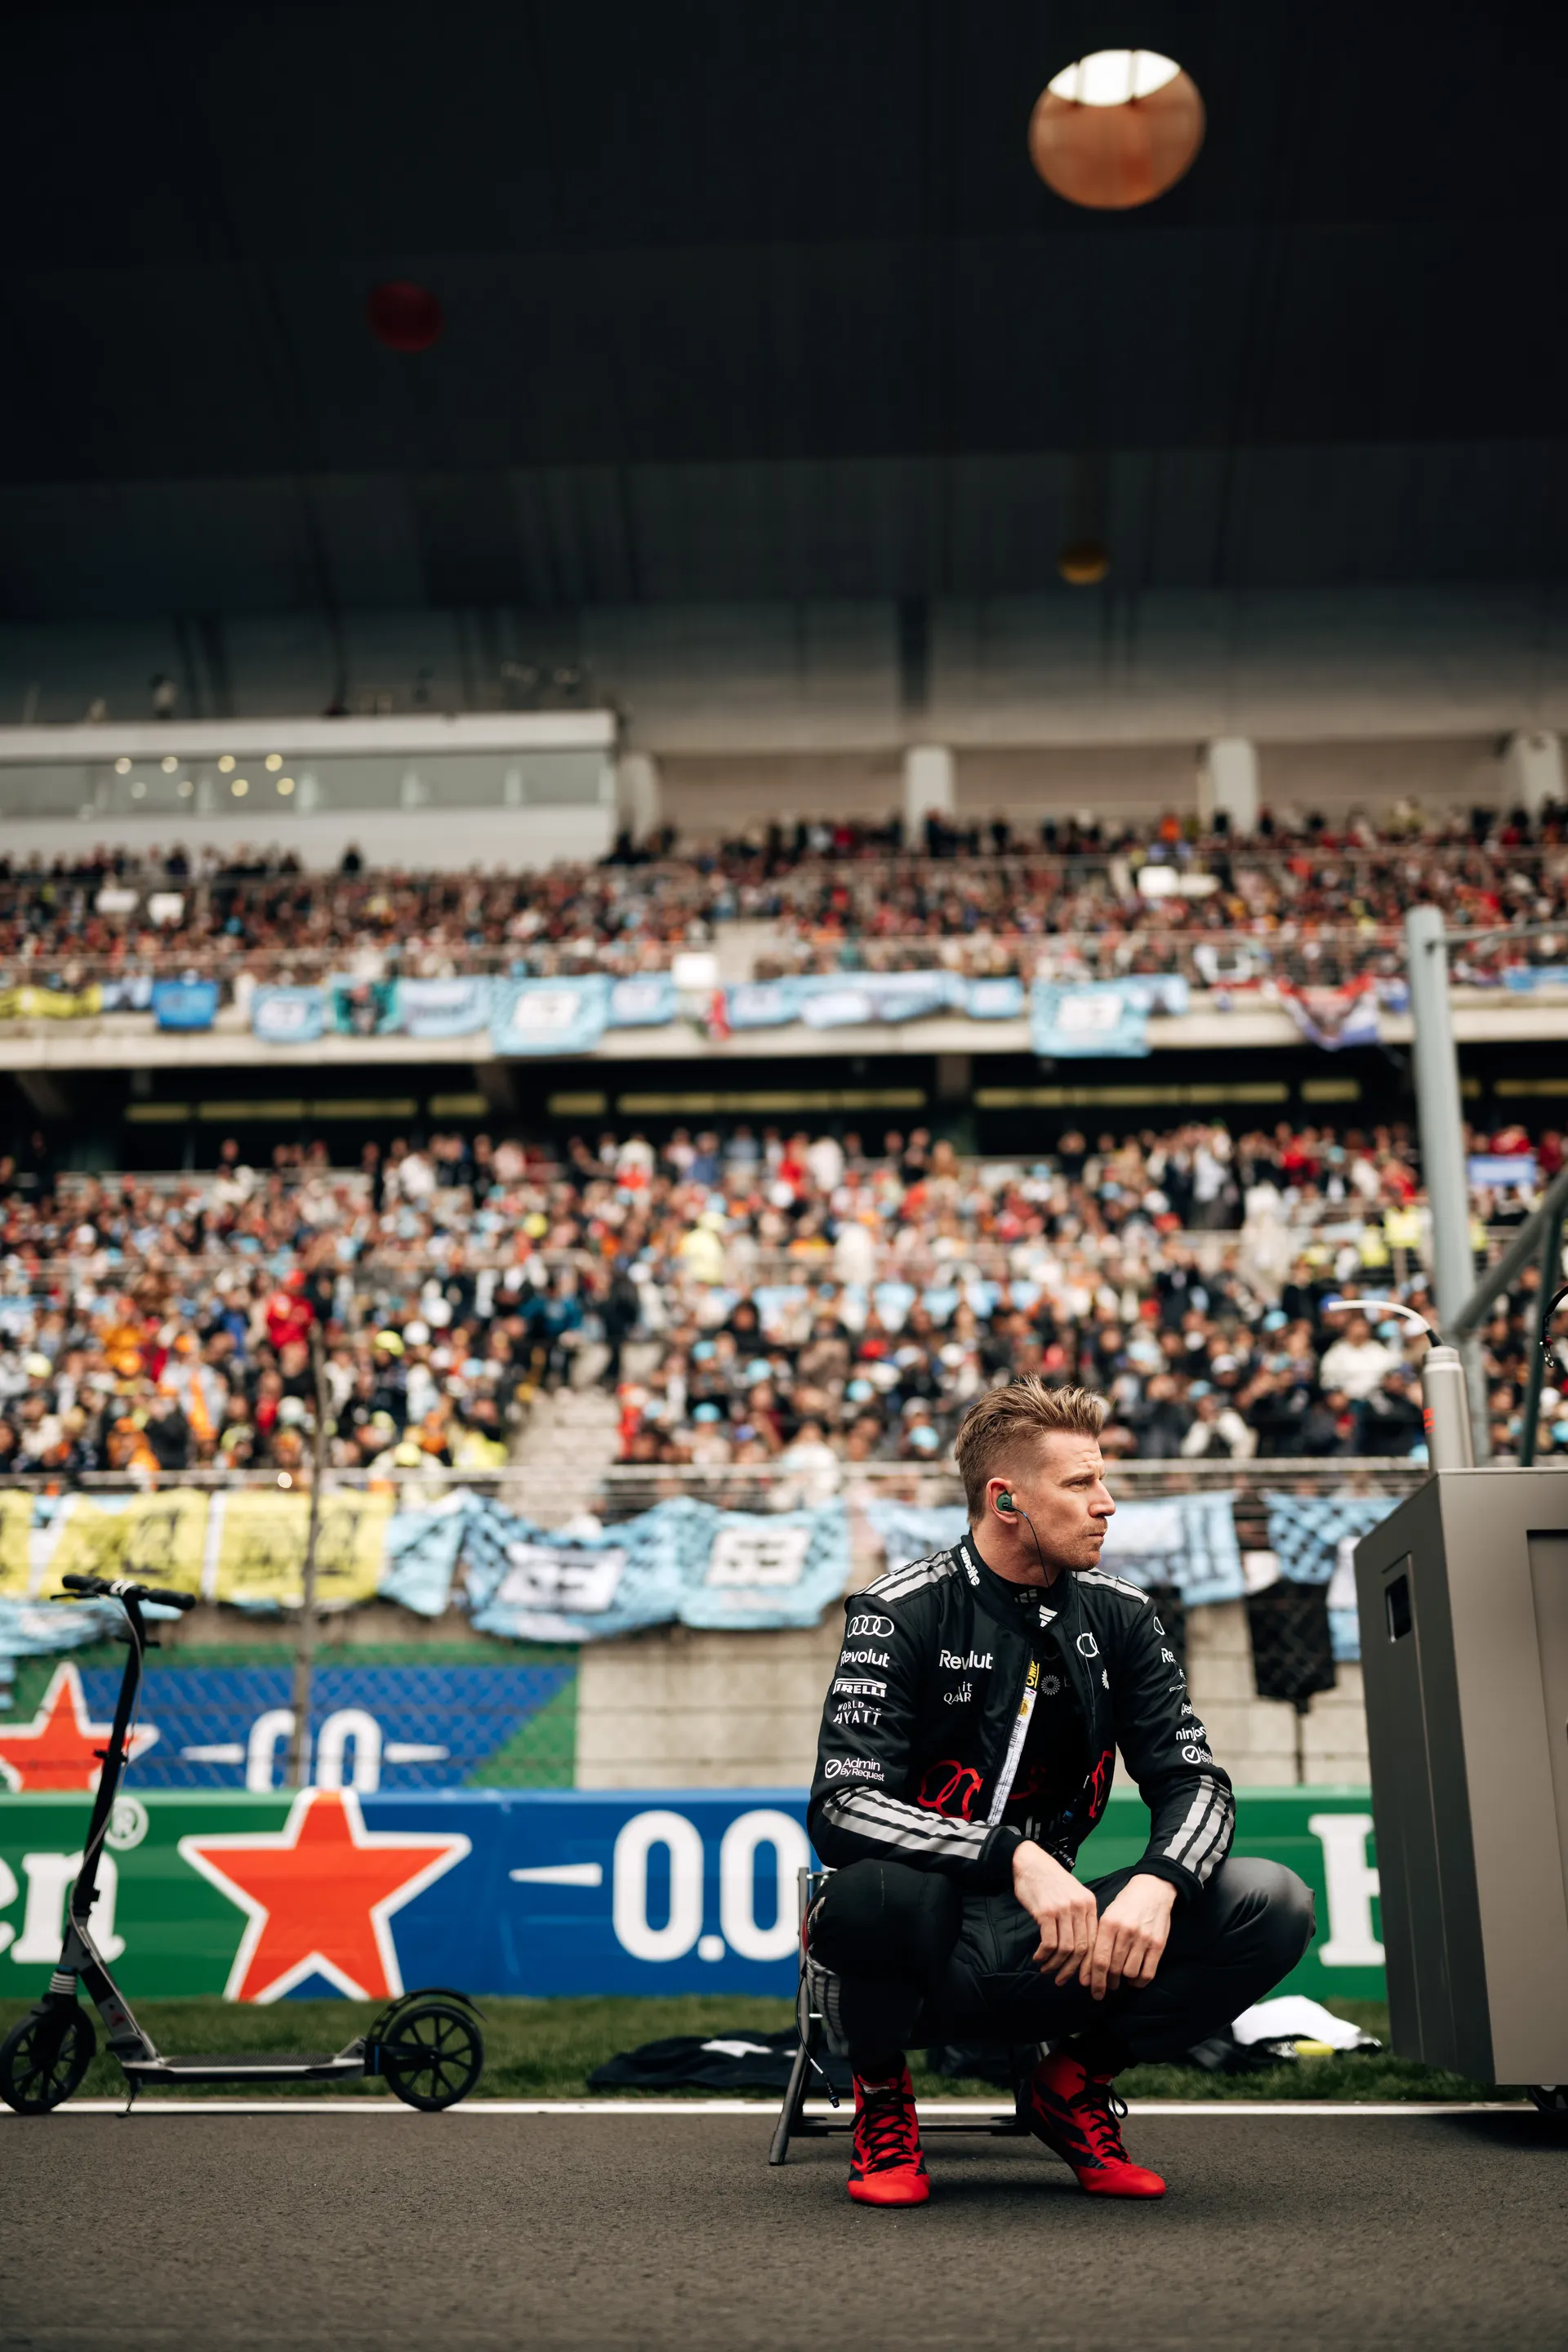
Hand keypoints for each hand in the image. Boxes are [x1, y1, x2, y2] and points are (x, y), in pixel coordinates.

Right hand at [1012, 1841, 1098, 1985]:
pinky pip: (1049, 1943)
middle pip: (1082, 1948)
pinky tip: (1038, 1958)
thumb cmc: (1049, 1880)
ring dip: (1055, 1964)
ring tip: (1046, 1969)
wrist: (1029, 1861)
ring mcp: (1063, 1909)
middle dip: (1072, 1970)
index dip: (1089, 1964)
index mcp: (1089, 1904)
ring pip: (1066, 1948)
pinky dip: (1044, 1955)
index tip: (1083, 1978)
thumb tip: (1081, 1948)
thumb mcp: (1072, 1894)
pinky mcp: (1046, 1912)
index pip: (1095, 1941)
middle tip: (1062, 1980)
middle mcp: (1080, 1907)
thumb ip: (1079, 1916)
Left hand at [1083, 1873, 1176, 2000]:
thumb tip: (1088, 1970)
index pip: (1099, 1959)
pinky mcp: (1158, 1944)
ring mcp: (1143, 1938)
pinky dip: (1139, 1981)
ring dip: (1123, 1981)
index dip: (1094, 1979)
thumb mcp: (1107, 1915)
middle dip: (1107, 1982)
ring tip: (1120, 1979)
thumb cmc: (1125, 1905)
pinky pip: (1148, 1973)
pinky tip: (1135, 1980)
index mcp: (1108, 1923)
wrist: (1152, 1890)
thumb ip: (1098, 1939)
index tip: (1091, 1990)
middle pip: (1113, 1968)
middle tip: (1106, 1986)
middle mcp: (1125, 1931)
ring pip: (1129, 1972)